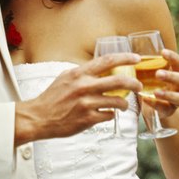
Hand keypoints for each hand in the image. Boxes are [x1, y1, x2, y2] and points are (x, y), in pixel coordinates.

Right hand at [14, 53, 140, 145]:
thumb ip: (82, 73)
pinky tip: (107, 114)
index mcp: (79, 74)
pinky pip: (108, 116)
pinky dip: (111, 115)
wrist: (39, 117)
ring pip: (117, 102)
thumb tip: (98, 69)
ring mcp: (87, 104)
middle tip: (138, 87)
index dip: (125, 58)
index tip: (136, 59)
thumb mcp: (65, 78)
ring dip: (124, 104)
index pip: (107, 61)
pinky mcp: (88, 119)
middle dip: (134, 84)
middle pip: (119, 81)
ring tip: (123, 105)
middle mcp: (84, 87)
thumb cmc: (52, 98)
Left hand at [141, 49, 178, 118]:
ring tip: (156, 92)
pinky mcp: (170, 111)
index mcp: (176, 73)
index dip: (173, 57)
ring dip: (168, 94)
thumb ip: (143, 67)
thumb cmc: (150, 85)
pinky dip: (156, 104)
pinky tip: (146, 100)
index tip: (163, 52)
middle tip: (158, 74)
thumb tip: (128, 57)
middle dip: (171, 76)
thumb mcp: (148, 75)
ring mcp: (177, 100)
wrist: (151, 107)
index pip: (178, 63)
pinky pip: (166, 109)